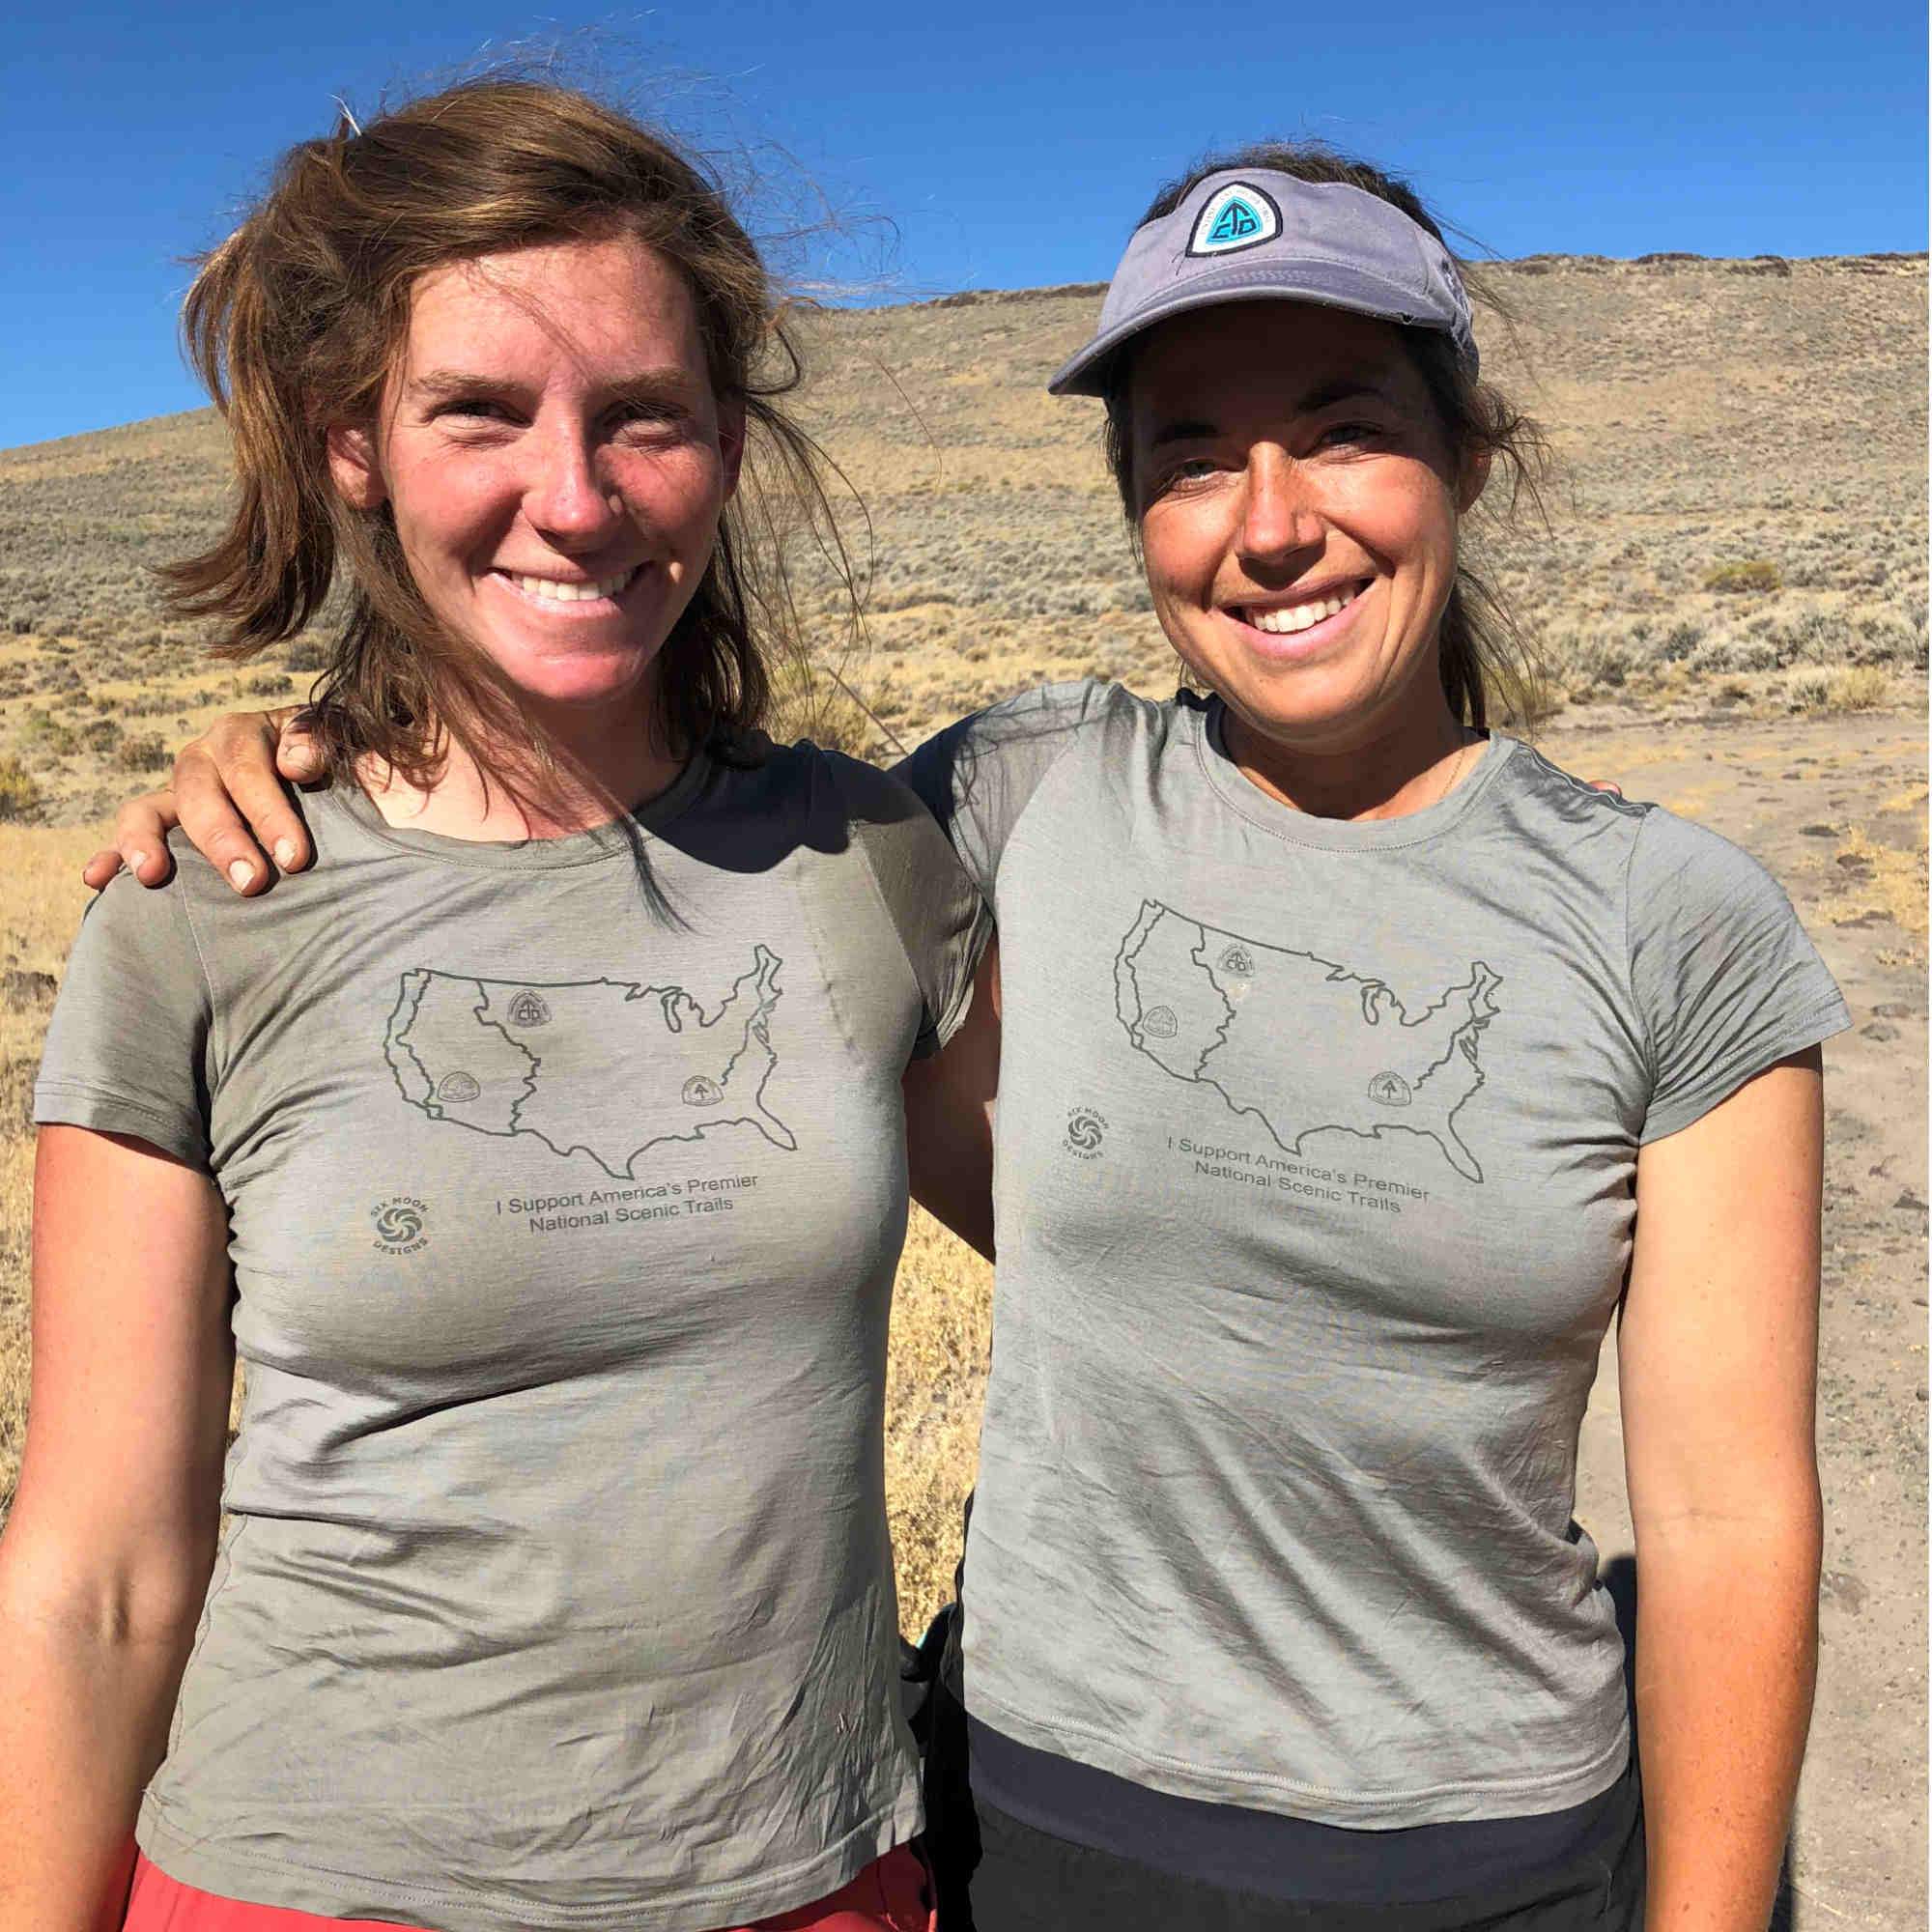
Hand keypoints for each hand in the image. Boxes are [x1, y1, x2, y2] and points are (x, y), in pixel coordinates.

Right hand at [82, 709, 327, 893]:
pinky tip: (97, 880)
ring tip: (153, 876)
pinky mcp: (165, 827)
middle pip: (197, 792)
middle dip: (221, 839)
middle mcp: (204, 758)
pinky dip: (110, 856)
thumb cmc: (343, 766)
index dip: (268, 812)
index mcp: (245, 734)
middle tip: (250, 882)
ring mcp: (179, 793)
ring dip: (145, 842)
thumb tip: (293, 764)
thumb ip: (323, 740)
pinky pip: (129, 839)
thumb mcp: (344, 742)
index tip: (293, 857)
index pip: (248, 767)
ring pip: (147, 809)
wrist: (338, 786)